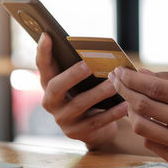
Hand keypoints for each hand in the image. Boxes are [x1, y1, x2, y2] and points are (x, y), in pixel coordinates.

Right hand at [36, 33, 127, 149]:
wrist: (94, 129)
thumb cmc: (88, 95)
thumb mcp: (82, 82)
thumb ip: (83, 68)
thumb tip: (100, 50)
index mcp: (49, 84)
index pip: (42, 66)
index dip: (43, 51)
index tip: (47, 35)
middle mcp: (50, 102)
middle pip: (56, 87)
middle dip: (72, 75)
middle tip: (88, 65)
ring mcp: (61, 119)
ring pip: (79, 104)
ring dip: (98, 93)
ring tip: (114, 83)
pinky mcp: (75, 133)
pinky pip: (95, 122)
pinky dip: (112, 113)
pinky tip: (125, 104)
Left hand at [108, 68, 167, 165]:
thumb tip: (139, 73)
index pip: (156, 87)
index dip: (132, 78)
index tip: (119, 71)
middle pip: (144, 106)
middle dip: (124, 90)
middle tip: (115, 80)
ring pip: (141, 127)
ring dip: (130, 110)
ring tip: (131, 100)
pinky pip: (148, 142)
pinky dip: (144, 128)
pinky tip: (148, 119)